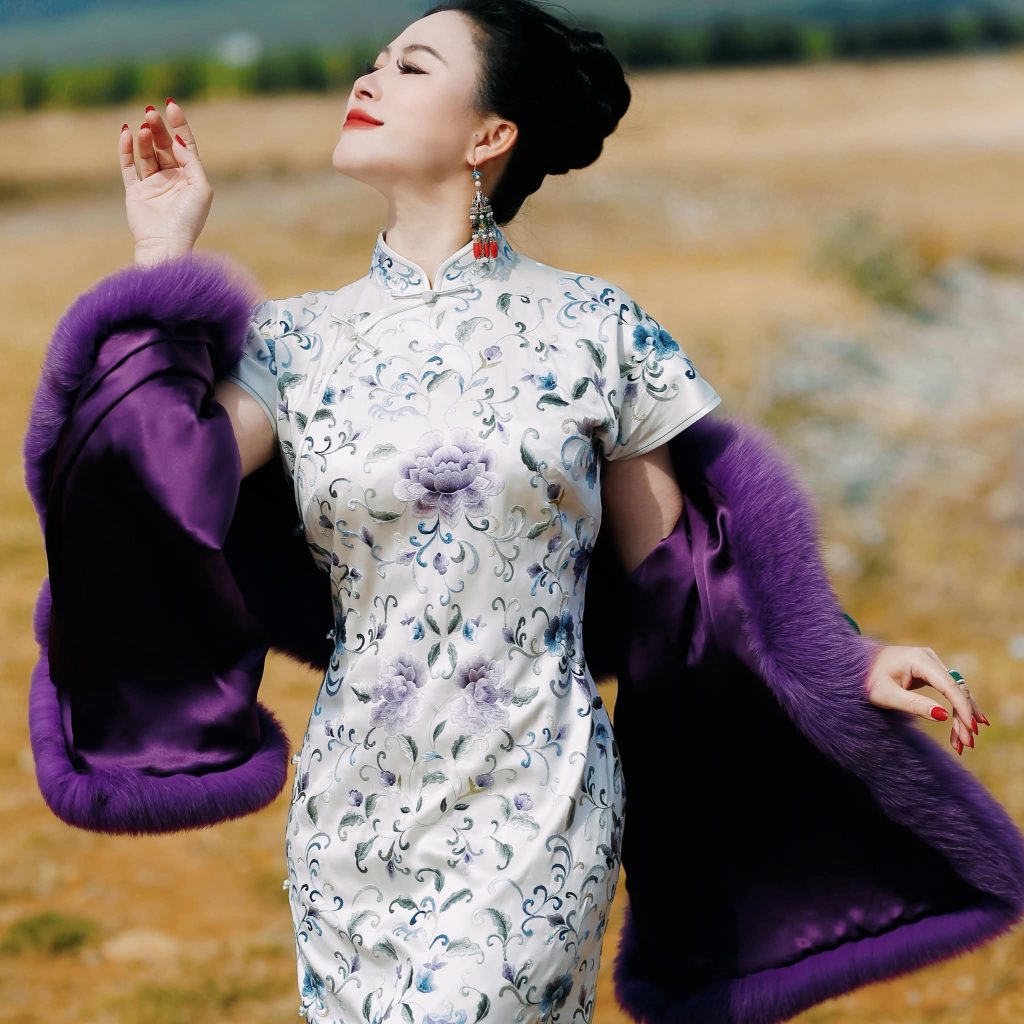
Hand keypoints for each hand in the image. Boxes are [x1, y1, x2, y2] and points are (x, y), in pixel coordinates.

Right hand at [120, 99, 212, 258]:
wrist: (166, 243)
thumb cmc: (188, 219)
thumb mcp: (201, 187)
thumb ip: (192, 162)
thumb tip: (178, 141)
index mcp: (191, 178)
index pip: (185, 145)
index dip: (179, 125)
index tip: (171, 106)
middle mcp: (172, 179)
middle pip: (164, 146)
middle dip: (158, 129)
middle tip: (151, 113)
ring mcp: (153, 185)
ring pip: (147, 153)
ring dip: (144, 138)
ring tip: (142, 127)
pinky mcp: (135, 192)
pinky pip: (128, 166)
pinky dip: (126, 149)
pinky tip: (127, 132)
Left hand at [863, 644, 990, 754]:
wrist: (854, 664)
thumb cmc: (866, 679)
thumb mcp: (885, 695)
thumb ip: (913, 704)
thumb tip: (943, 716)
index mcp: (919, 659)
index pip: (949, 686)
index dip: (962, 708)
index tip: (970, 730)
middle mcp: (929, 658)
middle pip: (956, 689)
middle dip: (964, 717)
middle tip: (967, 744)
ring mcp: (931, 663)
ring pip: (956, 691)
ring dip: (962, 716)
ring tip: (963, 743)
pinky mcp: (930, 671)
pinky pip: (949, 691)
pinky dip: (955, 709)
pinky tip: (962, 726)